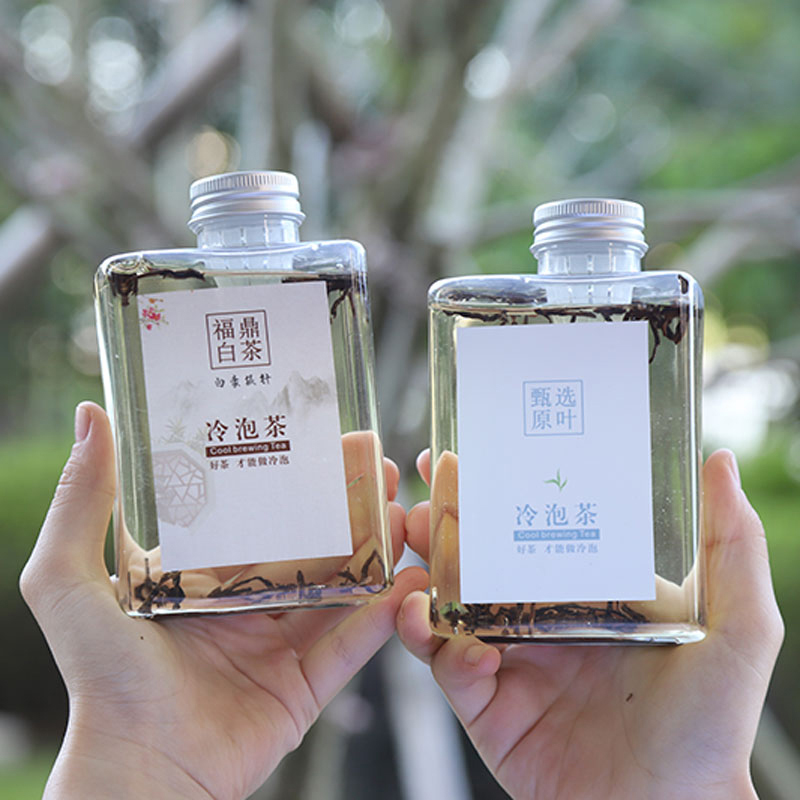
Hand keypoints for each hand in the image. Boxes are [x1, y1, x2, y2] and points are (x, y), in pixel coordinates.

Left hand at [20, 402, 427, 799]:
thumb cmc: (99, 679)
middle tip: (376, 469)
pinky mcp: (305, 685)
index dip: (292, 475)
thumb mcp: (69, 579)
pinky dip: (382, 617)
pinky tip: (407, 585)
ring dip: (375, 552)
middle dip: (345, 506)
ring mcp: (278, 643)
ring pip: (341, 588)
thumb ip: (83, 503)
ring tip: (401, 513)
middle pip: (310, 543)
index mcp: (202, 573)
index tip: (323, 439)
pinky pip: (352, 645)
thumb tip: (93, 416)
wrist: (138, 771)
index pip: (257, 512)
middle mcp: (244, 602)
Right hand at [397, 449, 782, 799]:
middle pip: (477, 562)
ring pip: (449, 609)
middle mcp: (542, 621)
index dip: (494, 494)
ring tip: (416, 561)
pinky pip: (448, 670)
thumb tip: (719, 461)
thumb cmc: (713, 727)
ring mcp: (511, 664)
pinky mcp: (488, 710)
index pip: (529, 529)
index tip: (463, 457)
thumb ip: (729, 544)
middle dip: (443, 530)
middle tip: (421, 503)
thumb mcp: (737, 625)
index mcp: (585, 592)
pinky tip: (461, 645)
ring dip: (425, 580)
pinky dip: (442, 649)